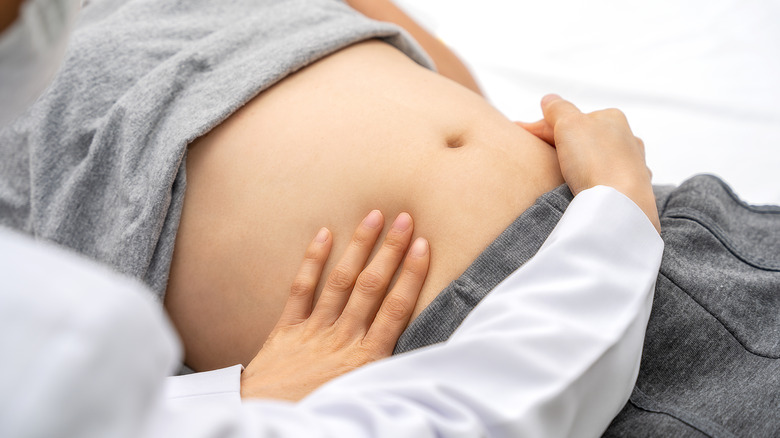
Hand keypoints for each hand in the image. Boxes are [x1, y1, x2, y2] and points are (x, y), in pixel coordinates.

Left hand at [240, 211, 429, 400]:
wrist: (269, 420)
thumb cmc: (320, 412)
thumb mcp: (364, 395)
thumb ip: (384, 369)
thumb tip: (417, 355)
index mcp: (367, 358)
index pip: (396, 308)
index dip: (412, 274)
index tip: (423, 246)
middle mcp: (343, 338)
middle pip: (371, 286)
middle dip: (390, 250)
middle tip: (405, 219)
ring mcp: (315, 330)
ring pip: (340, 281)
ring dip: (359, 246)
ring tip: (373, 216)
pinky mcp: (288, 329)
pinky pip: (301, 289)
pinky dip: (312, 261)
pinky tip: (324, 233)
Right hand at [516, 95, 659, 232]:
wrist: (619, 204)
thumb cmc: (595, 160)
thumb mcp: (569, 123)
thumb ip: (557, 108)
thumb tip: (549, 99)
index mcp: (613, 118)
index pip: (570, 119)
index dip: (543, 127)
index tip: (521, 135)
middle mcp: (627, 140)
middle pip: (583, 139)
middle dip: (558, 144)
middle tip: (534, 156)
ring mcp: (631, 167)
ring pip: (595, 160)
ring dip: (576, 164)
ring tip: (556, 175)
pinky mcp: (630, 191)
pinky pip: (605, 182)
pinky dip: (591, 181)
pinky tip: (582, 188)